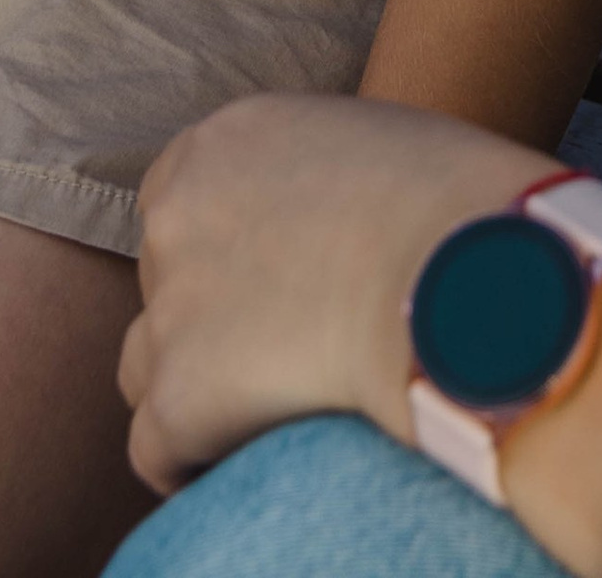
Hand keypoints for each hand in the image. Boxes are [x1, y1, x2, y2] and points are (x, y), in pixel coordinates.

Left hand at [119, 93, 540, 494]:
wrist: (456, 271)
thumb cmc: (453, 202)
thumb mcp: (373, 141)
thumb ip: (321, 173)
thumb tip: (339, 222)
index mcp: (222, 144)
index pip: (181, 201)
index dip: (223, 250)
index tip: (270, 284)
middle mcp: (176, 214)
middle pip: (164, 280)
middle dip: (211, 314)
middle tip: (281, 347)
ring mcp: (170, 306)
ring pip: (145, 365)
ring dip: (192, 386)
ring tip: (262, 409)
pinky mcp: (180, 398)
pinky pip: (156, 449)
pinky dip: (194, 461)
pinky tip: (249, 461)